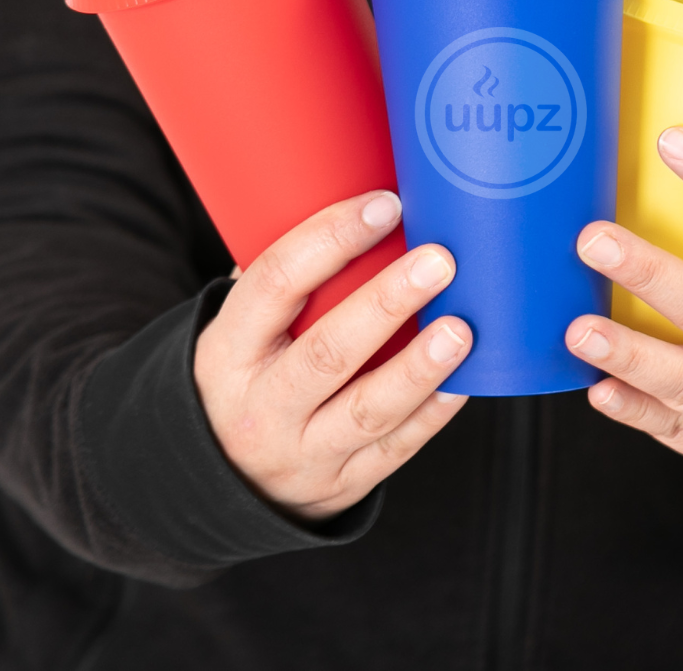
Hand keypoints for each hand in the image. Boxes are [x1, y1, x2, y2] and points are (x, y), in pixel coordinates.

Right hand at [195, 191, 470, 520]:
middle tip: (440, 261)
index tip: (386, 205)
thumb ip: (285, 278)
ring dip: (420, 366)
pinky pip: (395, 449)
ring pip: (367, 410)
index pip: (276, 283)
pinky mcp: (340, 486)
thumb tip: (359, 197)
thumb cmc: (248, 372)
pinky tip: (466, 379)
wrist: (216, 481)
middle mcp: (260, 406)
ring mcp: (300, 454)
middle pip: (327, 351)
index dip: (331, 239)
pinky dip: (433, 414)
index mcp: (228, 349)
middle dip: (387, 303)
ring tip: (463, 327)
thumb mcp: (240, 326)